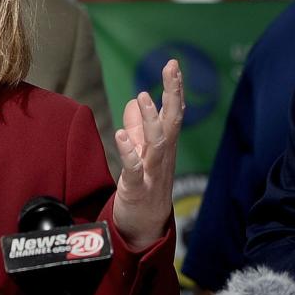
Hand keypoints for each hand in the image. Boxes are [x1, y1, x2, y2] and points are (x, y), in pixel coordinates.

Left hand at [112, 59, 183, 250]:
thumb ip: (136, 128)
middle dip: (172, 94)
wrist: (144, 229)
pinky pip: (134, 169)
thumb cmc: (144, 188)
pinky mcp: (137, 189)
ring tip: (142, 96)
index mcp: (163, 147)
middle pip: (171, 121)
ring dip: (150, 119)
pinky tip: (120, 136)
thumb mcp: (140, 153)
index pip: (172, 113)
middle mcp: (162, 157)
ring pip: (156, 143)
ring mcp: (151, 173)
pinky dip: (128, 152)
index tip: (173, 64)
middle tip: (172, 69)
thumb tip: (133, 102)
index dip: (173, 89)